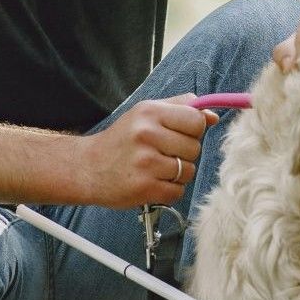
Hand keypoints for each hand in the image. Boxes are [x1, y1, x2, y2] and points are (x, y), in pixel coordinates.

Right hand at [78, 95, 218, 207]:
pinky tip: (152, 182)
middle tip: (162, 153)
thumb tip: (213, 116)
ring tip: (155, 169)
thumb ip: (181, 108)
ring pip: (188, 171)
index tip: (180, 134)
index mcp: (150, 112)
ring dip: (177, 174)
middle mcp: (147, 135)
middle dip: (184, 153)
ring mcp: (145, 163)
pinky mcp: (144, 188)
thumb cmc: (121, 140)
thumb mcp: (146, 113)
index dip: (193, 130)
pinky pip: (177, 191)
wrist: (86, 168)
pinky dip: (169, 190)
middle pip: (195, 147)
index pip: (196, 121)